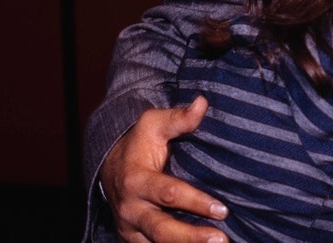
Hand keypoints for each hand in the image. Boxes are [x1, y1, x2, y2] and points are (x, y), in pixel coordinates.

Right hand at [99, 96, 229, 242]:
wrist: (109, 167)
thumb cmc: (138, 144)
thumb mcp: (153, 125)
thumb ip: (178, 119)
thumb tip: (202, 104)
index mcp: (136, 180)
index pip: (168, 194)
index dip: (196, 202)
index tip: (222, 209)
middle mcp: (131, 209)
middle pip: (162, 229)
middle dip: (192, 237)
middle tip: (221, 239)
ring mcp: (131, 228)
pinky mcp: (134, 239)